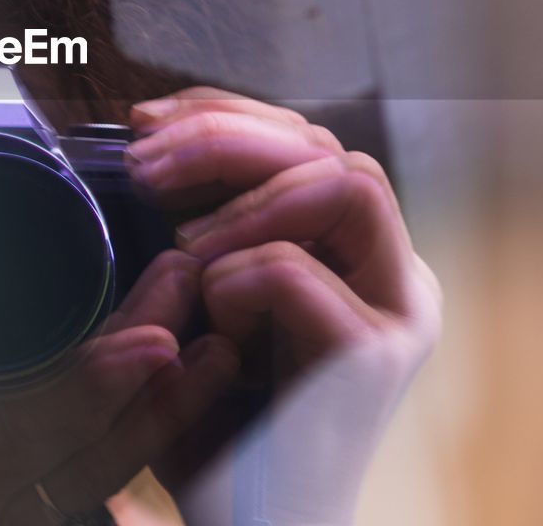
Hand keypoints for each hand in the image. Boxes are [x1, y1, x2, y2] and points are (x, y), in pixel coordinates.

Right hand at [0, 232, 238, 525]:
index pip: (28, 417)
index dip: (102, 379)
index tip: (160, 335)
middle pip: (91, 441)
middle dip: (157, 376)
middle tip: (200, 302)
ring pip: (105, 475)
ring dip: (165, 415)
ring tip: (216, 353)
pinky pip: (91, 498)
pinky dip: (140, 452)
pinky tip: (175, 405)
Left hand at [127, 88, 441, 524]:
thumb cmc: (215, 426)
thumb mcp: (197, 302)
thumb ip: (198, 223)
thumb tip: (151, 134)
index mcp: (358, 255)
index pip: (307, 142)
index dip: (225, 115)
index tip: (144, 124)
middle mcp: (393, 274)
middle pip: (329, 146)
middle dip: (225, 138)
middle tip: (145, 166)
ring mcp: (398, 312)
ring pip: (343, 182)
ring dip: (243, 203)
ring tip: (185, 250)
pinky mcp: (375, 356)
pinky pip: (291, 270)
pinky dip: (231, 284)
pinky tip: (215, 334)